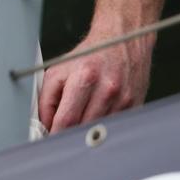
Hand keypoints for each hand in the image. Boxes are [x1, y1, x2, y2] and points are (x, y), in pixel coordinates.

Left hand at [38, 31, 152, 132]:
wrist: (123, 39)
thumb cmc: (89, 55)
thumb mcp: (59, 70)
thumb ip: (47, 97)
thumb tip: (44, 124)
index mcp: (84, 78)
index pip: (66, 119)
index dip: (55, 134)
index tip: (48, 140)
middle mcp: (107, 90)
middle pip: (84, 129)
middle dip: (69, 136)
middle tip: (59, 137)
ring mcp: (124, 100)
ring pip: (100, 131)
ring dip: (86, 134)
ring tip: (77, 127)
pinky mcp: (135, 106)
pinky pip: (115, 127)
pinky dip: (103, 129)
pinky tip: (95, 121)